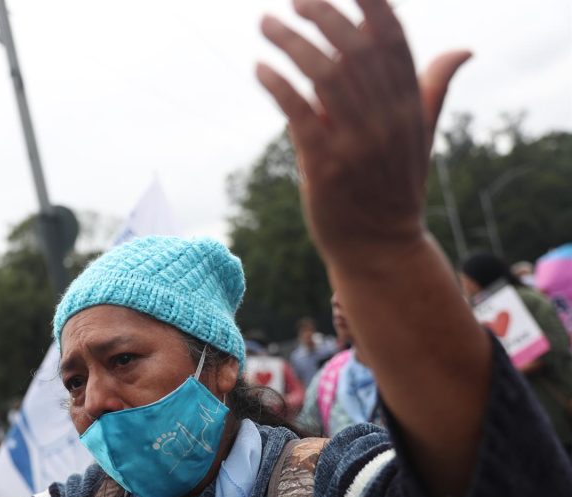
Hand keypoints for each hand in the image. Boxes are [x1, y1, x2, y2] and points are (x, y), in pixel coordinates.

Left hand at [256, 0, 469, 259]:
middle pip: (354, 50)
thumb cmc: (393, 187)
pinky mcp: (325, 166)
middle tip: (293, 0)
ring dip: (291, 43)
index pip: (393, 42)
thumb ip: (432, 89)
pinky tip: (259, 67)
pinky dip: (277, 85)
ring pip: (324, 76)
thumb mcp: (419, 135)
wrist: (379, 247)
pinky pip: (298, 113)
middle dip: (322, 16)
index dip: (370, 7)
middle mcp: (387, 119)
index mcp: (409, 106)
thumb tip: (462, 49)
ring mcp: (357, 143)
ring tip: (265, 23)